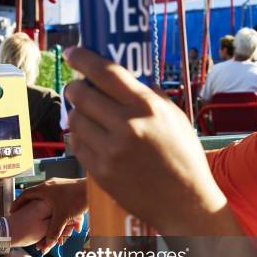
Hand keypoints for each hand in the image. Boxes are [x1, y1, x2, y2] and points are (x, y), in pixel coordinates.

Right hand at [12, 178, 86, 252]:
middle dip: (29, 206)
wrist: (93, 189)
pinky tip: (59, 214)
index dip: (18, 203)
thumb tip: (48, 243)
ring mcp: (59, 186)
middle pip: (34, 196)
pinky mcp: (67, 188)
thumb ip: (53, 231)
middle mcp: (50, 185)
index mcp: (44, 189)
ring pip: (47, 198)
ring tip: (39, 215)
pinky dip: (55, 207)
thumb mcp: (62, 217)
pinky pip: (57, 198)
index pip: (25, 195)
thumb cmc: (77, 199)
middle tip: (24, 212)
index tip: (13, 210)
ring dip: (43, 207)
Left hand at [63, 47, 231, 235]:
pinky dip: (79, 137)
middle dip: (74, 87)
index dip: (83, 58)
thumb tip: (121, 78)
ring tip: (87, 116)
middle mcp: (127, 126)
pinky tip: (90, 137)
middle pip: (82, 95)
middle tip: (76, 88)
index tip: (72, 53)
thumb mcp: (175, 118)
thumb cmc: (183, 158)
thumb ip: (149, 96)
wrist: (185, 203)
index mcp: (147, 107)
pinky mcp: (100, 172)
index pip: (106, 72)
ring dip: (76, 113)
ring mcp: (111, 151)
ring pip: (75, 120)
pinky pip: (77, 145)